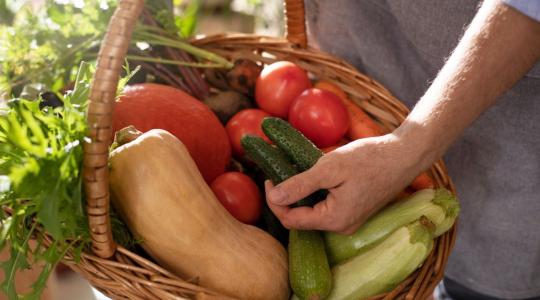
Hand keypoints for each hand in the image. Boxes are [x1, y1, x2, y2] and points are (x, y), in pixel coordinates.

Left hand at [265, 133, 421, 233]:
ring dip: (301, 195)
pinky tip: (314, 176)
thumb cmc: (369, 159)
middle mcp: (342, 227)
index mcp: (334, 220)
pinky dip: (315, 194)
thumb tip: (274, 197)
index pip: (291, 220)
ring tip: (296, 172)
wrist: (404, 155)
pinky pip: (327, 208)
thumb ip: (299, 185)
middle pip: (301, 219)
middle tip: (280, 173)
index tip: (269, 178)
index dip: (275, 201)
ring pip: (313, 212)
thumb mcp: (329, 168)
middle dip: (287, 198)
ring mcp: (350, 221)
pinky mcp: (355, 211)